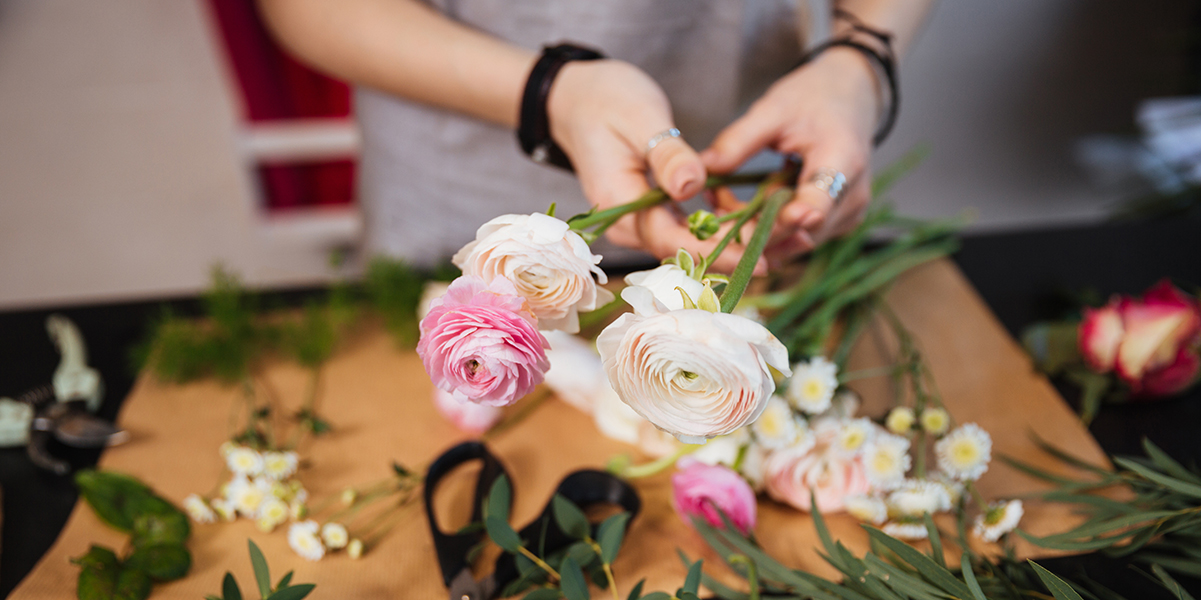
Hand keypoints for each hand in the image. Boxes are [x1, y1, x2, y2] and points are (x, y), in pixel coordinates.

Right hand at [547, 59, 763, 273]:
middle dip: (733, 253)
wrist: (577, 100)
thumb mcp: (640, 118)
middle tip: (787, 248)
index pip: (671, 240)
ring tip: (783, 240)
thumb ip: (666, 155)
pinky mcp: (651, 213)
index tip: (757, 256)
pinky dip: (721, 232)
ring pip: (688, 246)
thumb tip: (692, 185)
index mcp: (620, 202)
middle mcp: (628, 222)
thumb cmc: (605, 101)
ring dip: (732, 245)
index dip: (715, 252)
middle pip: (683, 252)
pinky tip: (755, 226)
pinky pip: (687, 232)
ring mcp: (638, 221)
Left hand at [701, 48, 880, 263]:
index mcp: (843, 160)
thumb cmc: (813, 99)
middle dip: (752, 226)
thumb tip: (702, 169)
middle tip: (714, 205)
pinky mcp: (836, 224)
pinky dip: (768, 228)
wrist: (851, 99)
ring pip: (794, 241)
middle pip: (799, 232)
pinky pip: (797, 237)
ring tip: (723, 201)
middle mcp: (852, 198)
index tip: (756, 227)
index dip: (789, 219)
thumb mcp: (773, 110)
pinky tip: (745, 208)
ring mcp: (846, 215)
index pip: (820, 201)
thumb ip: (739, 141)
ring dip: (755, 229)